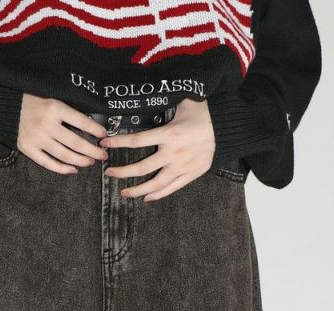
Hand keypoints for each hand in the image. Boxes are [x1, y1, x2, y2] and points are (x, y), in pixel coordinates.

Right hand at [17, 94, 108, 172]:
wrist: (6, 107)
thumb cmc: (32, 101)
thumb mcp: (52, 98)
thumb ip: (67, 111)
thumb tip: (90, 125)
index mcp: (54, 108)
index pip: (82, 121)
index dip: (96, 130)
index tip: (104, 135)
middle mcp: (46, 124)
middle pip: (76, 143)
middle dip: (92, 151)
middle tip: (102, 155)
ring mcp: (37, 138)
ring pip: (65, 156)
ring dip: (81, 161)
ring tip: (90, 162)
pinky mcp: (28, 149)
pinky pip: (48, 163)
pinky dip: (62, 169)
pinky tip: (73, 169)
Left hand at [99, 98, 215, 200]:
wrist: (228, 130)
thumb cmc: (207, 114)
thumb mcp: (185, 103)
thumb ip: (167, 102)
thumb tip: (151, 90)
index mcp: (169, 134)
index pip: (137, 140)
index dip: (118, 143)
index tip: (104, 144)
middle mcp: (173, 154)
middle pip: (142, 168)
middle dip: (122, 172)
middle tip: (108, 173)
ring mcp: (181, 167)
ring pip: (155, 184)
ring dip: (137, 189)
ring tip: (123, 192)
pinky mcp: (190, 175)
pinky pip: (171, 189)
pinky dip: (157, 195)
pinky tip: (146, 197)